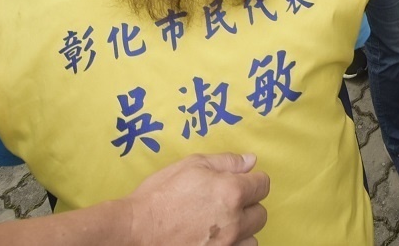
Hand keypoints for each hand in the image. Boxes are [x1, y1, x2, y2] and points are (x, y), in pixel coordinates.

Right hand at [124, 153, 268, 245]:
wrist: (135, 231)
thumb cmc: (160, 196)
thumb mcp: (192, 166)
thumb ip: (226, 162)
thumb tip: (250, 161)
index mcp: (232, 193)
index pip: (263, 185)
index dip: (252, 181)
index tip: (240, 183)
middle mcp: (234, 222)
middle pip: (260, 213)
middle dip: (248, 206)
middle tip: (226, 204)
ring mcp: (226, 245)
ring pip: (252, 238)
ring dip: (242, 230)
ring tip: (220, 225)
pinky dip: (232, 245)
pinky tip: (216, 239)